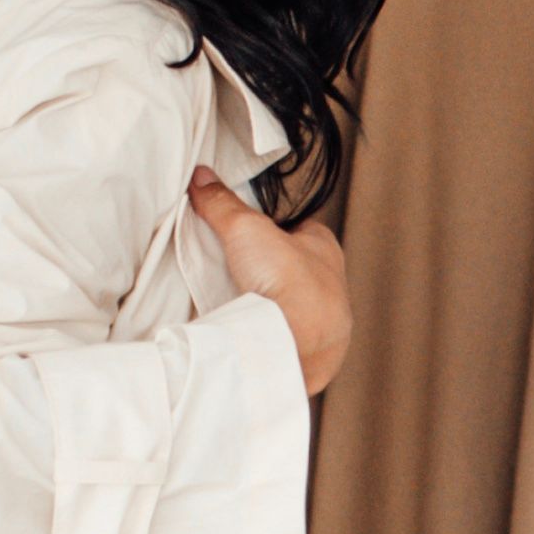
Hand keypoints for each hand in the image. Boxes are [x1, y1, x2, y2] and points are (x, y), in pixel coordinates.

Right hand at [197, 171, 351, 393]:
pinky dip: (270, 336)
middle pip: (296, 270)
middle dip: (270, 269)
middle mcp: (332, 288)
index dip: (276, 227)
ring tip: (236, 302)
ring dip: (270, 305)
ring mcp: (324, 325)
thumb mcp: (246, 228)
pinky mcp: (309, 355)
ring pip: (294, 308)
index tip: (249, 230)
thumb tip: (202, 178)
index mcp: (325, 250)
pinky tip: (247, 332)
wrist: (293, 343)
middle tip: (237, 268)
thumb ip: (223, 203)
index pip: (302, 230)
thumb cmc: (287, 282)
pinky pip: (287, 340)